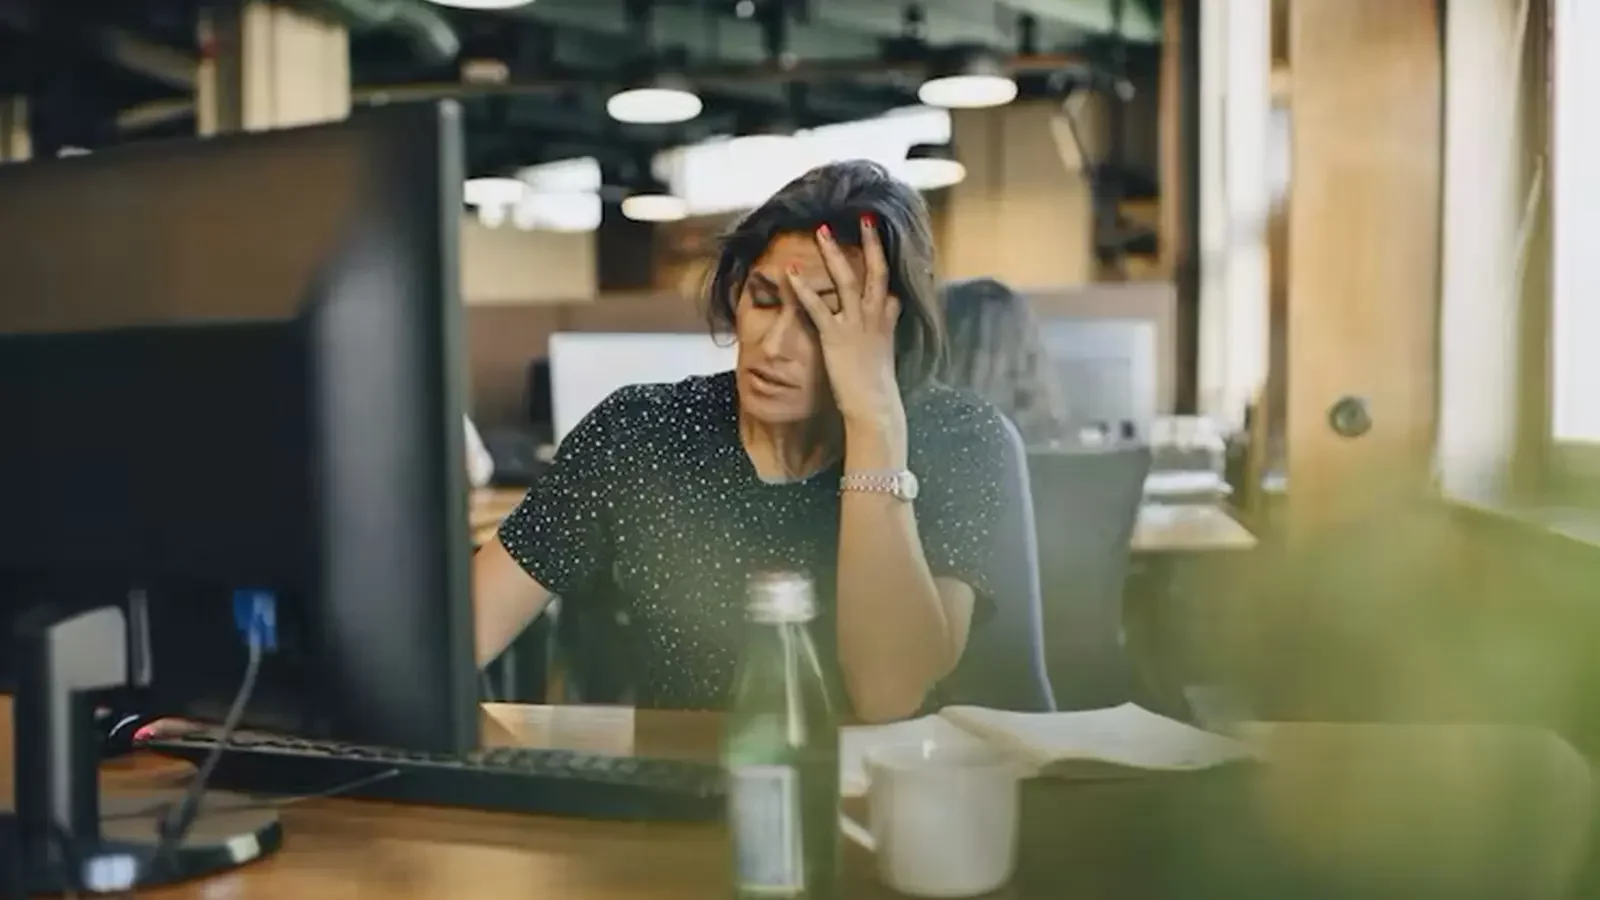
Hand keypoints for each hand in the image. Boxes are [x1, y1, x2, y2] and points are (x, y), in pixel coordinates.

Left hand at [787, 214, 905, 431]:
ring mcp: (857, 324)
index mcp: (887, 320)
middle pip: (877, 270)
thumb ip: (883, 332)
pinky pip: (817, 306)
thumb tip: (883, 322)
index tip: (880, 238)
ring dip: (833, 253)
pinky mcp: (836, 336)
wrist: (875, 406)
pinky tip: (790, 271)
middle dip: (870, 242)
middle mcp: (876, 316)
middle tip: (864, 218)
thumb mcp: (885, 353)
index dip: (886, 260)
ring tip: (821, 231)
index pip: (891, 284)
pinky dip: (802, 288)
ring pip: (847, 279)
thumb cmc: (877, 386)